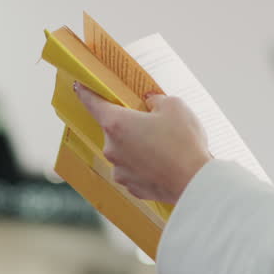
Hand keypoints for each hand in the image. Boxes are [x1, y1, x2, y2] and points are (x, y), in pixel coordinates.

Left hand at [74, 83, 212, 204]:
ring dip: (138, 146)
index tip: (78, 86)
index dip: (85, 92)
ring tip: (165, 146)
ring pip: (125, 151)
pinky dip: (145, 165)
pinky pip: (134, 169)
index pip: (93, 103)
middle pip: (114, 129)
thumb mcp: (174, 106)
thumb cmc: (183, 142)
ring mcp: (120, 171)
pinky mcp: (132, 187)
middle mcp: (112, 148)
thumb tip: (150, 103)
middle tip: (153, 122)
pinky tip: (164, 163)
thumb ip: (156, 100)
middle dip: (130, 124)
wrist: (195, 182)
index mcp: (117, 123)